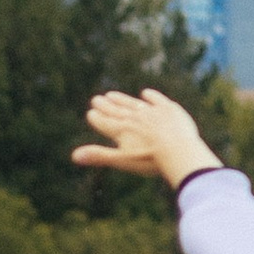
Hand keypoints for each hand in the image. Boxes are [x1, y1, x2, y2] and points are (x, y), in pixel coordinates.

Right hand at [71, 89, 219, 191]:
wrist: (179, 149)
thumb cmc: (149, 160)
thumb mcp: (122, 160)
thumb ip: (99, 156)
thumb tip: (74, 156)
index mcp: (122, 130)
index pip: (105, 122)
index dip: (97, 118)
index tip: (91, 113)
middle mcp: (135, 118)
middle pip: (117, 111)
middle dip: (105, 106)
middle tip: (96, 99)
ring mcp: (152, 112)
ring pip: (133, 104)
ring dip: (122, 100)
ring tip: (111, 95)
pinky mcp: (170, 110)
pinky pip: (157, 100)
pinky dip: (151, 96)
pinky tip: (145, 93)